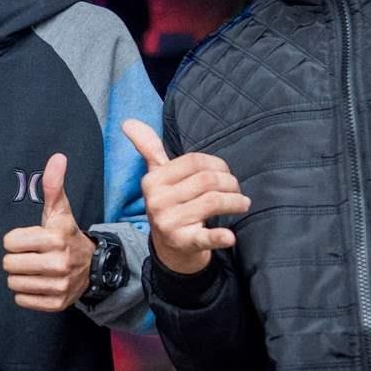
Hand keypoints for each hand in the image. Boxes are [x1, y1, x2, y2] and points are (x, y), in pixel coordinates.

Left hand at [1, 153, 94, 310]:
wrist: (92, 266)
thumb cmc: (67, 235)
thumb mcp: (60, 210)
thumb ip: (53, 185)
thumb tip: (57, 158)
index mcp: (55, 238)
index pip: (10, 242)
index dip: (15, 240)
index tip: (28, 240)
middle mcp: (59, 263)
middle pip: (9, 264)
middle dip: (15, 259)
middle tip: (30, 255)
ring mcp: (59, 285)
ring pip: (14, 284)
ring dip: (20, 277)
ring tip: (34, 269)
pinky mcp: (57, 303)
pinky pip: (22, 300)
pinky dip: (26, 294)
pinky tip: (37, 283)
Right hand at [123, 118, 249, 275]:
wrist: (170, 248)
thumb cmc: (169, 204)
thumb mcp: (157, 176)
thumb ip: (148, 148)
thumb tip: (127, 122)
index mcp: (152, 181)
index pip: (193, 161)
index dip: (216, 163)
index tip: (225, 172)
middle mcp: (157, 201)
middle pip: (206, 181)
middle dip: (230, 183)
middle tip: (237, 190)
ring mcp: (169, 223)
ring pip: (213, 202)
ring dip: (235, 202)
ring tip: (243, 204)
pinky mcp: (183, 243)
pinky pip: (204, 237)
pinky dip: (219, 237)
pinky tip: (230, 236)